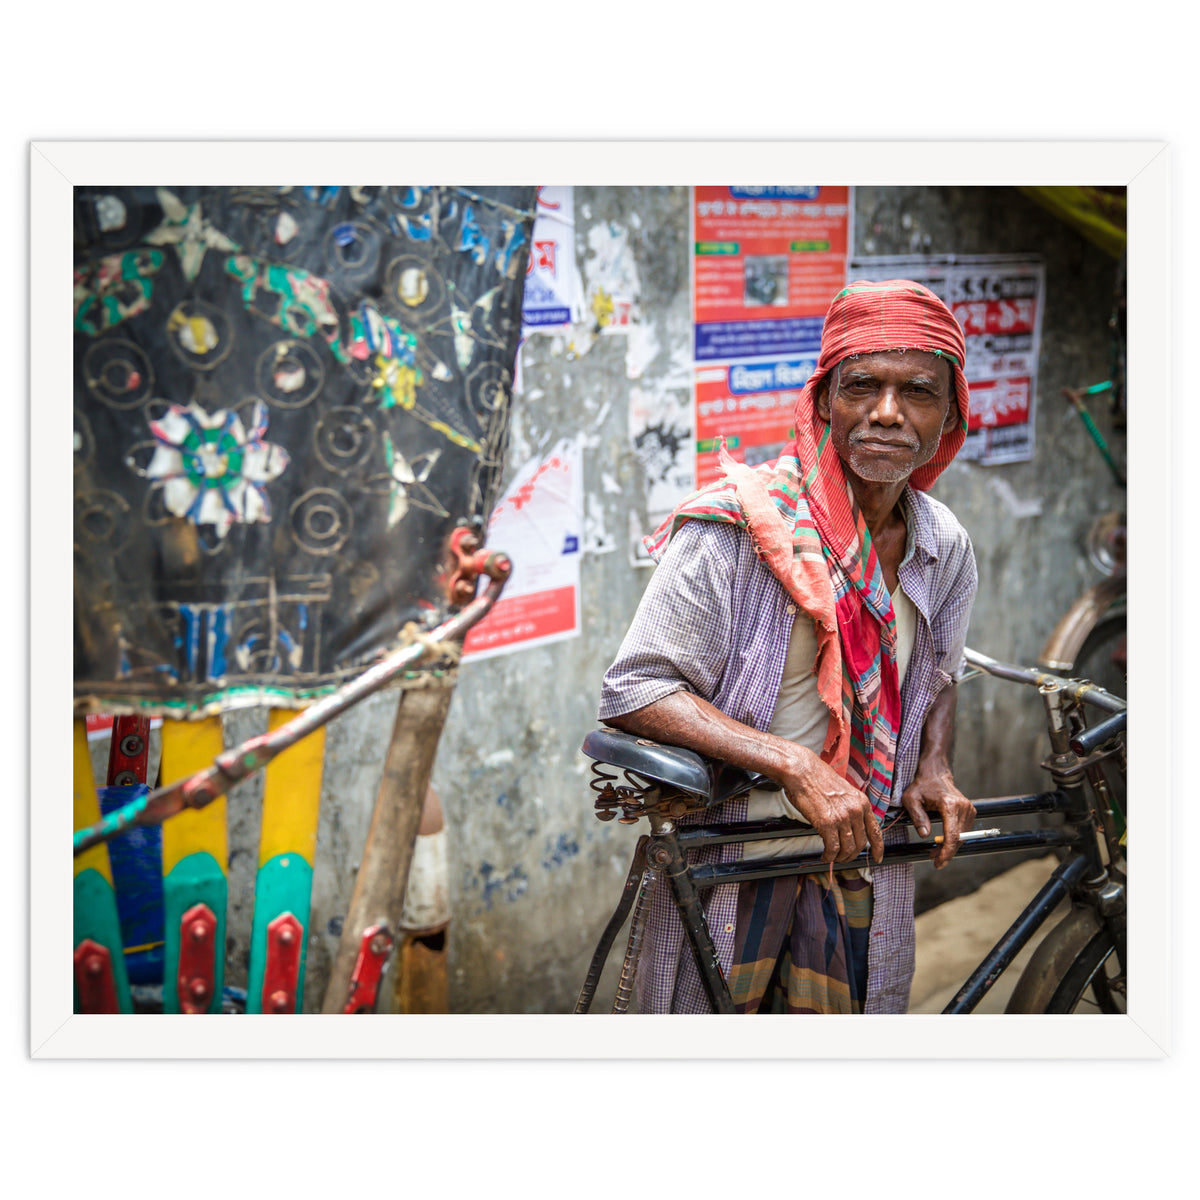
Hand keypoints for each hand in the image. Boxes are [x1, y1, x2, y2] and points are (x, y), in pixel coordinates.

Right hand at [781, 748, 883, 864]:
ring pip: (848, 848)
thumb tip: (849, 827)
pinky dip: (829, 856)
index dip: (878, 848)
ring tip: (832, 858)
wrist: (802, 771)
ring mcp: (842, 818)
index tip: (877, 858)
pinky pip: (832, 848)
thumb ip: (850, 808)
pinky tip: (825, 856)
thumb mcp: (843, 792)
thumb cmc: (817, 779)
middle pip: (861, 844)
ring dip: (840, 857)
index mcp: (861, 802)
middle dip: (852, 855)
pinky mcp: (827, 824)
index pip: (875, 831)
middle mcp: (855, 811)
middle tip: (843, 858)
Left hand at [902, 769, 974, 868]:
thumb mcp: (911, 799)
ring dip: (950, 847)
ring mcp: (969, 810)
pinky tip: (941, 842)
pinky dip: (953, 840)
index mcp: (950, 805)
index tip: (939, 862)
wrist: (935, 774)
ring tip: (935, 852)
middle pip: (959, 839)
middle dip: (946, 852)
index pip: (952, 835)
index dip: (946, 852)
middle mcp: (963, 807)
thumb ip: (917, 817)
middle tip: (933, 860)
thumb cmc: (921, 786)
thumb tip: (925, 835)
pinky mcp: (970, 812)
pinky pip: (963, 832)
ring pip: (962, 837)